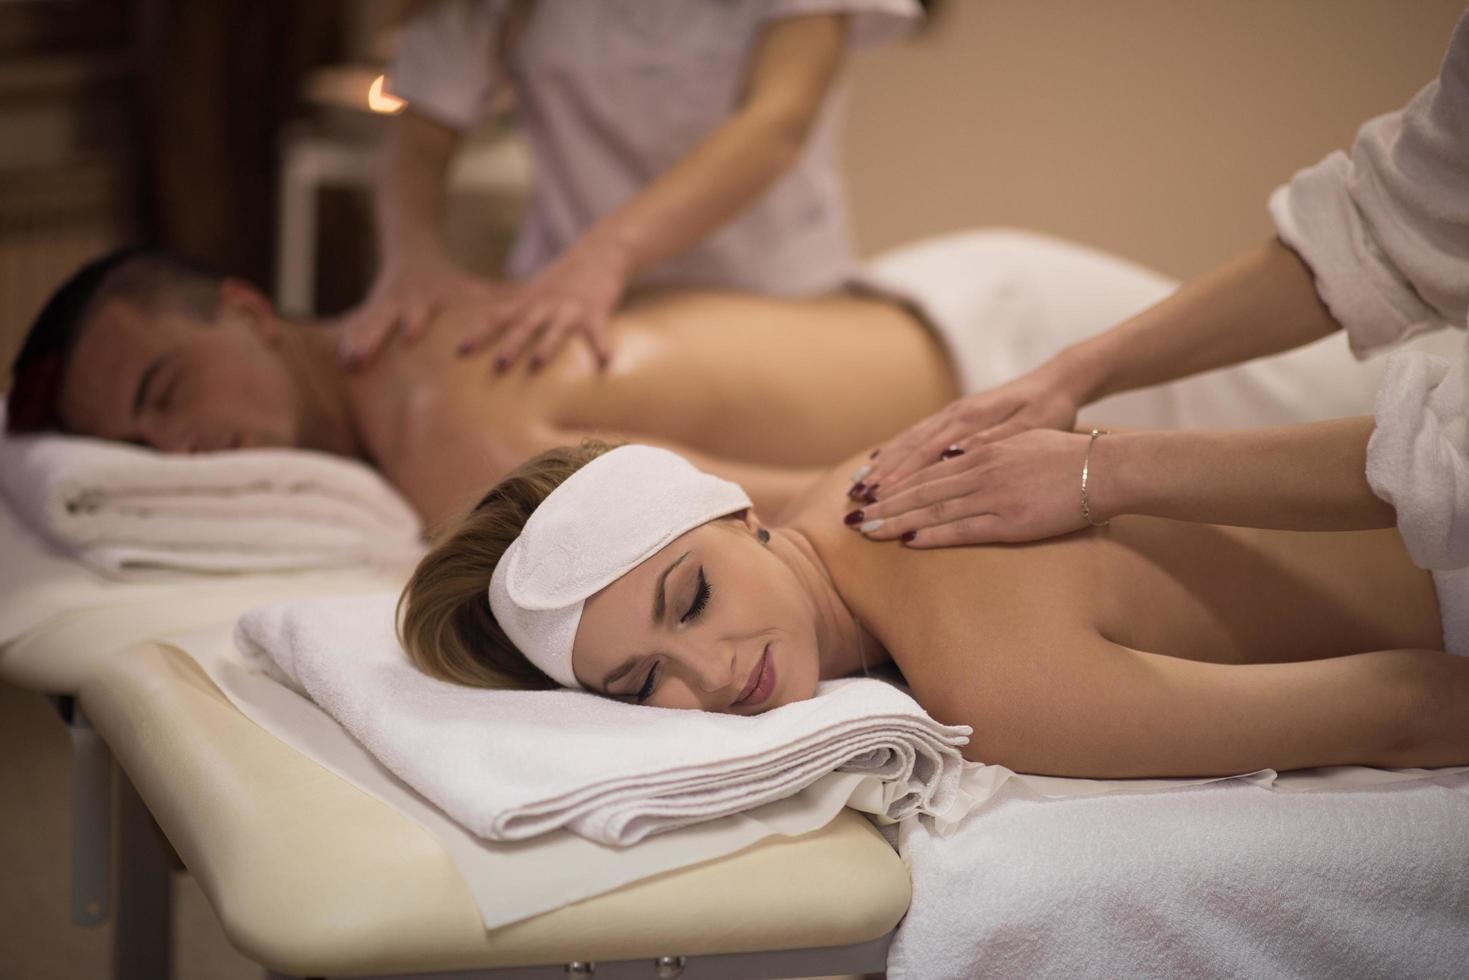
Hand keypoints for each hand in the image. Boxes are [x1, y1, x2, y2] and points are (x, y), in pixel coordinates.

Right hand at [338, 255, 504, 369]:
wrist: (411, 251)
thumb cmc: (448, 279)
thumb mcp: (469, 287)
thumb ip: (495, 303)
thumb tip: (529, 313)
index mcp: (425, 297)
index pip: (420, 309)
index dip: (414, 320)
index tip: (410, 333)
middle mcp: (401, 302)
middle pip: (385, 319)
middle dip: (374, 337)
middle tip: (362, 356)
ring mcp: (382, 306)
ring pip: (366, 324)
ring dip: (357, 343)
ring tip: (348, 362)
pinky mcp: (370, 310)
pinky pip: (356, 327)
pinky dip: (349, 341)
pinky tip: (341, 361)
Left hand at [458, 234, 629, 370]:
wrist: (599, 253)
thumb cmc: (564, 278)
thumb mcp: (534, 290)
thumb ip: (515, 308)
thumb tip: (486, 325)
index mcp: (528, 302)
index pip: (496, 316)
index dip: (478, 332)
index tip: (460, 350)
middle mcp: (545, 306)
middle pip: (523, 327)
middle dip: (510, 346)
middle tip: (497, 367)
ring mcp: (570, 309)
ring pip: (555, 330)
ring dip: (546, 347)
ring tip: (538, 364)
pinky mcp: (596, 311)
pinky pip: (598, 332)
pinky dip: (602, 345)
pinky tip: (606, 361)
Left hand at [842, 428, 1101, 547]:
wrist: (1105, 468)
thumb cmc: (1067, 456)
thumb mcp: (1019, 442)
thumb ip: (986, 450)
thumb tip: (956, 456)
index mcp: (981, 452)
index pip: (925, 469)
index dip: (893, 484)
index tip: (867, 494)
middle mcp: (980, 470)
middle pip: (920, 490)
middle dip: (884, 505)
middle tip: (852, 519)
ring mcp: (993, 496)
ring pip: (933, 509)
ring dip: (897, 522)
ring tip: (868, 532)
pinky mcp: (1011, 521)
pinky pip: (964, 530)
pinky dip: (934, 535)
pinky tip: (910, 543)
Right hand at [853, 372, 1080, 499]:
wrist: (1057, 381)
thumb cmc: (1050, 409)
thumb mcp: (1031, 427)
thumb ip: (994, 441)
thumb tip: (957, 454)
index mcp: (971, 419)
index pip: (927, 452)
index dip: (902, 476)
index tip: (880, 496)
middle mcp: (955, 414)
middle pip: (909, 447)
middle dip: (882, 473)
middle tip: (857, 497)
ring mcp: (952, 413)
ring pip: (908, 439)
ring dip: (882, 462)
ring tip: (857, 482)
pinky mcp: (955, 415)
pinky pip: (916, 433)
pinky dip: (894, 448)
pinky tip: (879, 458)